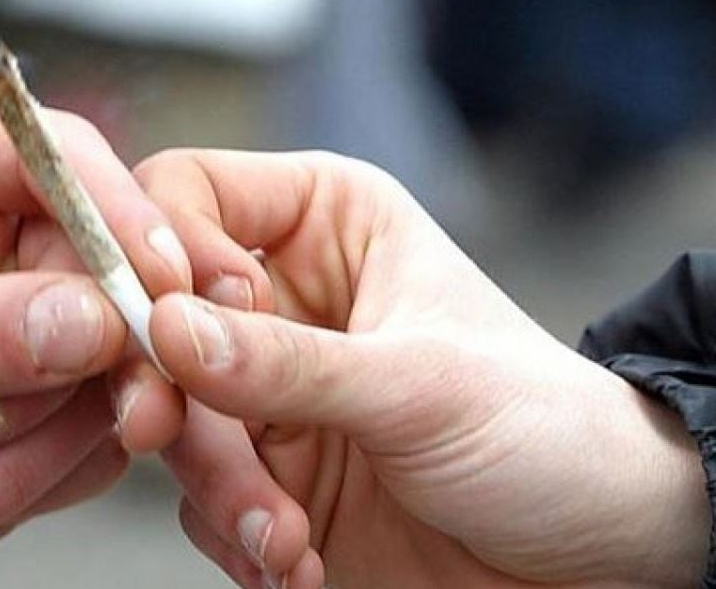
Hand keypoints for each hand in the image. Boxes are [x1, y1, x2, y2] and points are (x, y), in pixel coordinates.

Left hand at [0, 93, 191, 586]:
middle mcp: (8, 242)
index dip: (118, 220)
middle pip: (113, 282)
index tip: (151, 288)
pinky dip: (20, 490)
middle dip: (44, 382)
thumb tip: (93, 321)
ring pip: (113, 381)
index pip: (65, 162)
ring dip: (15, 455)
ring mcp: (40, 333)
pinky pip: (95, 449)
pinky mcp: (55, 414)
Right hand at [132, 149, 708, 586]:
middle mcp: (280, 299)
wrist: (589, 555)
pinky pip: (198, 498)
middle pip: (157, 314)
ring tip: (281, 535)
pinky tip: (297, 559)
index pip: (191, 195)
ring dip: (218, 485)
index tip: (165, 316)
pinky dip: (236, 534)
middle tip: (161, 430)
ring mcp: (264, 391)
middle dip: (168, 389)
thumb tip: (167, 330)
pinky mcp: (263, 474)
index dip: (158, 246)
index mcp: (322, 222)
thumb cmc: (542, 430)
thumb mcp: (419, 383)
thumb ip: (286, 364)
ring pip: (171, 416)